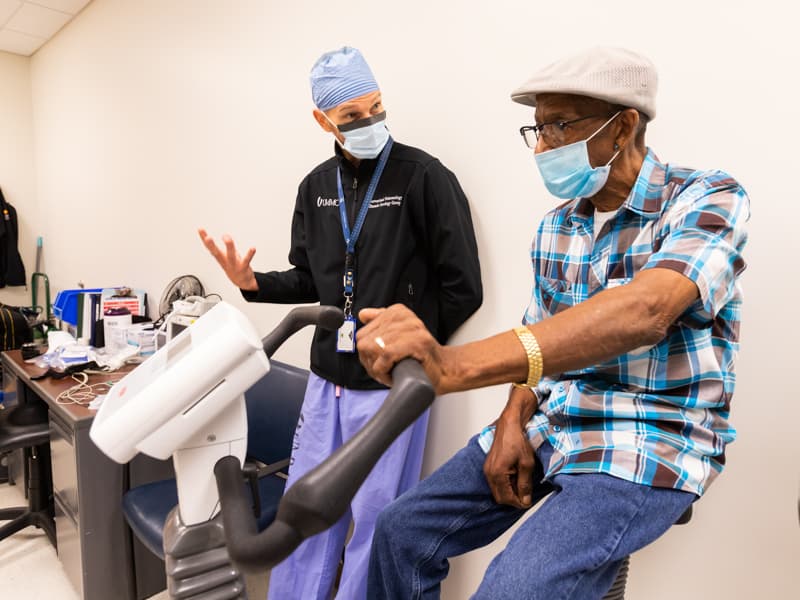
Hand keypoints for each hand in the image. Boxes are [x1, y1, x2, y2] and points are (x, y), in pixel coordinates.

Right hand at [198, 228, 257, 290]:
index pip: (210, 247)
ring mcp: (234, 265)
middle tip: (208, 237)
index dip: (204, 239)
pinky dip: (249, 254)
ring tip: (227, 238)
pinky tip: (252, 248)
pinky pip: (246, 260)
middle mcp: (226, 262)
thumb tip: (225, 235)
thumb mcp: (226, 257)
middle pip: (217, 253)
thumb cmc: (234, 267)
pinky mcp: (243, 268)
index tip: (200, 229)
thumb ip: (227, 246)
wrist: (242, 282)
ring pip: (230, 256)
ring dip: (228, 247)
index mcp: (220, 258)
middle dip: (211, 245)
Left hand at [358, 304, 446, 391]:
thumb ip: (380, 323)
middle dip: (370, 361)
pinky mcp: (415, 342)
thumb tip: (363, 315)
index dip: (367, 353)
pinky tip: (393, 374)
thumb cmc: (419, 356)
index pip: (362, 333)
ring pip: (373, 349)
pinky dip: (384, 370)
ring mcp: (411, 328)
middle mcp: (403, 317)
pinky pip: (385, 355)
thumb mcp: (398, 336)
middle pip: (364, 342)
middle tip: (384, 369)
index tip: (378, 360)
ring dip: (378, 368)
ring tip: (391, 371)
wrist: (443, 369)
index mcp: (397, 312)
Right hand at [483, 388, 537, 507]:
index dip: (518, 503)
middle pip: (499, 497)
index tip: (528, 502)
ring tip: (522, 485)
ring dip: (509, 492)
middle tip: (526, 495)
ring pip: (497, 490)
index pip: (506, 498)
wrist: (510, 425)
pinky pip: (496, 482)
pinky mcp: (489, 465)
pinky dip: (505, 485)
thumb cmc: (518, 440)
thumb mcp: (526, 464)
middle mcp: (489, 473)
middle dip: (513, 499)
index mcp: (497, 474)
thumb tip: (525, 500)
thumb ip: (525, 484)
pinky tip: (515, 478)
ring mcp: (487, 469)